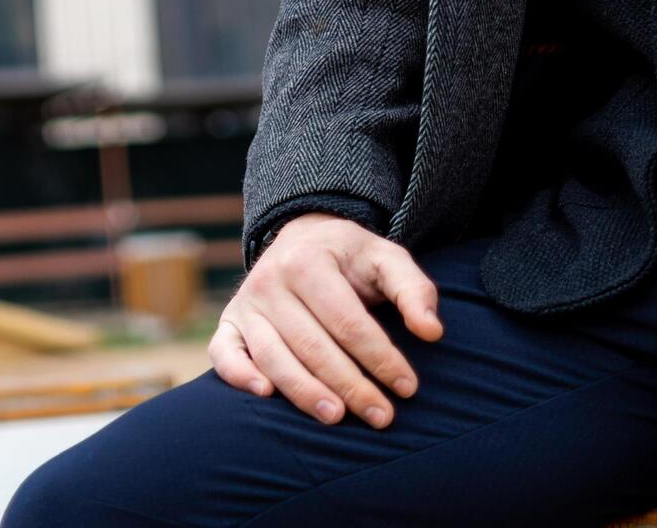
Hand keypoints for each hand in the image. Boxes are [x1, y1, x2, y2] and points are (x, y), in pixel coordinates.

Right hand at [209, 213, 443, 428]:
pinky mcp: (229, 324)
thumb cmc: (350, 259)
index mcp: (309, 259)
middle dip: (350, 385)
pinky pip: (224, 354)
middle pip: (312, 344)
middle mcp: (271, 280)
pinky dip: (239, 376)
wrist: (301, 239)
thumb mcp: (386, 259)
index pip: (348, 320)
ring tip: (337, 417)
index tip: (408, 387)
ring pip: (273, 356)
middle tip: (382, 416)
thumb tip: (431, 332)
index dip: (380, 357)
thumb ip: (414, 290)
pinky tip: (265, 396)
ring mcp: (246, 303)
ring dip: (304, 391)